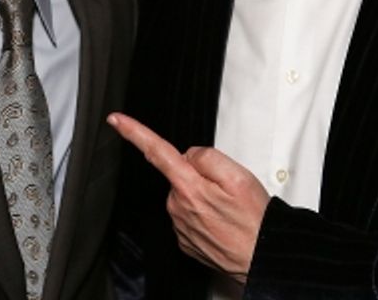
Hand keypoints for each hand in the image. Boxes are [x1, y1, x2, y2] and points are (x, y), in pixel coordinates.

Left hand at [108, 112, 269, 282]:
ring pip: (186, 196)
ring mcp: (180, 226)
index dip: (134, 133)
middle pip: (179, 175)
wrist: (261, 258)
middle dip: (199, 176)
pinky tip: (222, 223)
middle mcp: (179, 208)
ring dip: (204, 197)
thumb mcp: (238, 176)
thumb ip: (208, 157)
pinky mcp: (185, 241)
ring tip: (229, 210)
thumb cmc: (255, 221)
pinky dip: (205, 215)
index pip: (157, 152)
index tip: (116, 120)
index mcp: (189, 188)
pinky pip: (190, 216)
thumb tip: (189, 155)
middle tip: (227, 191)